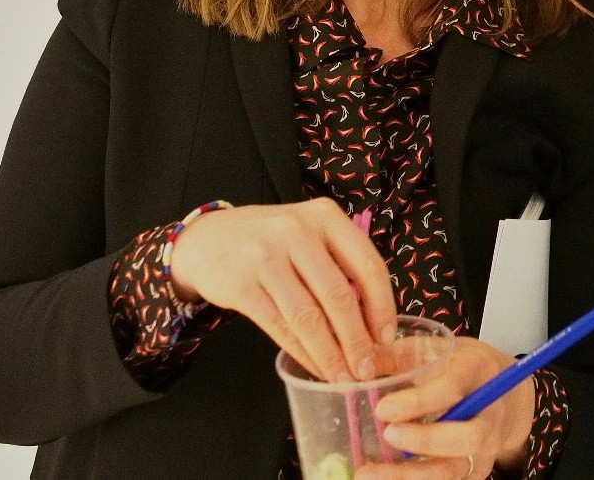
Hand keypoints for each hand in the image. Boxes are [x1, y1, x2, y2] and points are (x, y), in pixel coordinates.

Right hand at [169, 197, 397, 382]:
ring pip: (308, 317)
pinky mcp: (240, 285)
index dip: (382, 306)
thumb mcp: (309, 234)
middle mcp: (297, 232)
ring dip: (330, 354)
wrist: (206, 239)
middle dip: (357, 340)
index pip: (368, 264)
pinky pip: (279, 327)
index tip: (387, 337)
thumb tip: (374, 323)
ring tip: (343, 377)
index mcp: (325, 216)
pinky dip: (302, 353)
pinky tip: (315, 366)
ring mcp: (265, 257)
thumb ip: (340, 264)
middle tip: (367, 369)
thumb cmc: (271, 241)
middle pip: (338, 296)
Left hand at [361, 337, 534, 479]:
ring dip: (411, 476)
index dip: (417, 402)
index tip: (383, 409)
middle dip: (425, 440)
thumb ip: (398, 355)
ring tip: (369, 473)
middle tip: (388, 435)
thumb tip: (360, 365)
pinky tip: (386, 479)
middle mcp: (490, 412)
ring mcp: (487, 446)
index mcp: (478, 372)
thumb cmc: (465, 368)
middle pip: (467, 437)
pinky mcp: (478, 470)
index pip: (452, 390)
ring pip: (455, 470)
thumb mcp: (437, 349)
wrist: (508, 395)